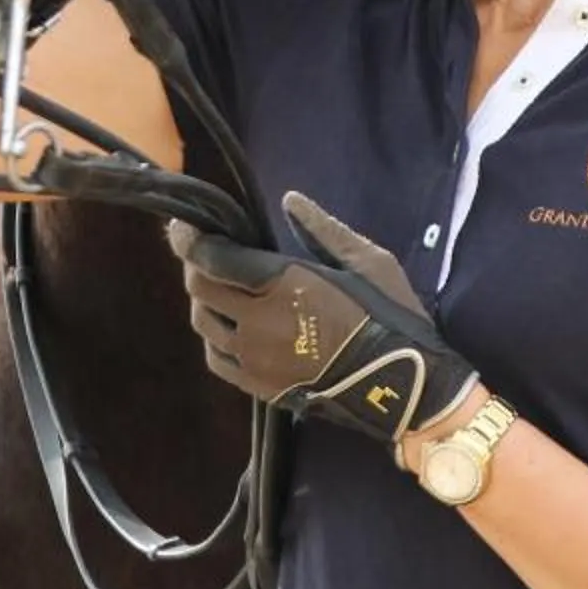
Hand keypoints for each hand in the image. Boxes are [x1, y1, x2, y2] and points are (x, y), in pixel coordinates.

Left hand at [168, 191, 479, 449]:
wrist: (403, 387)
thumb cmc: (390, 317)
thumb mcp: (367, 262)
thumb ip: (322, 229)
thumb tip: (290, 200)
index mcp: (284, 284)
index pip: (213, 257)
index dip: (189, 239)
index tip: (184, 225)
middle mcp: (259, 321)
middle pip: (200, 288)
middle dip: (194, 265)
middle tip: (204, 253)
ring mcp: (256, 359)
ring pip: (204, 323)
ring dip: (204, 300)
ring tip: (220, 288)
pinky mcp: (260, 388)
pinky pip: (216, 358)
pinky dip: (214, 337)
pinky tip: (230, 326)